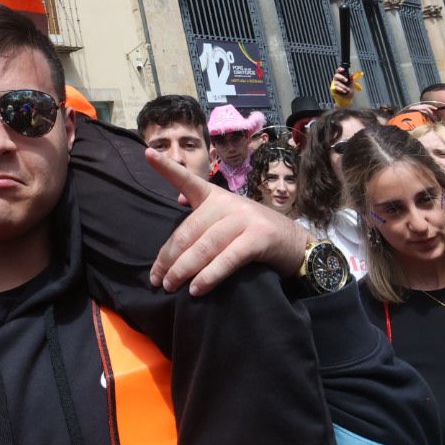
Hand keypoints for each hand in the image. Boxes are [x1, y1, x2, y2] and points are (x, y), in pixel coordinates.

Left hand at [146, 148, 310, 293]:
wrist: (296, 243)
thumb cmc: (253, 232)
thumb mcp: (228, 216)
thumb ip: (204, 211)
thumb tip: (179, 199)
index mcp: (215, 196)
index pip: (188, 180)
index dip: (167, 167)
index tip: (147, 153)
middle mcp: (227, 203)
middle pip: (188, 230)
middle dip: (168, 257)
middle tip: (156, 279)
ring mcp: (244, 219)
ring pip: (204, 246)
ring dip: (183, 270)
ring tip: (170, 286)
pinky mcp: (258, 238)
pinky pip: (227, 259)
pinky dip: (209, 276)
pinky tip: (196, 290)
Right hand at [329, 67, 361, 107]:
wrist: (347, 99)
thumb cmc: (349, 91)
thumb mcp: (351, 84)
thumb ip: (351, 79)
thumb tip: (351, 73)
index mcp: (341, 77)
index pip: (338, 71)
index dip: (340, 69)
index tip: (343, 69)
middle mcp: (336, 80)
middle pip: (336, 76)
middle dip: (341, 77)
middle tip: (346, 80)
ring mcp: (334, 85)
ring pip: (336, 83)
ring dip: (343, 86)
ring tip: (347, 89)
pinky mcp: (333, 90)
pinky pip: (335, 88)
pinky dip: (341, 89)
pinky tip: (344, 91)